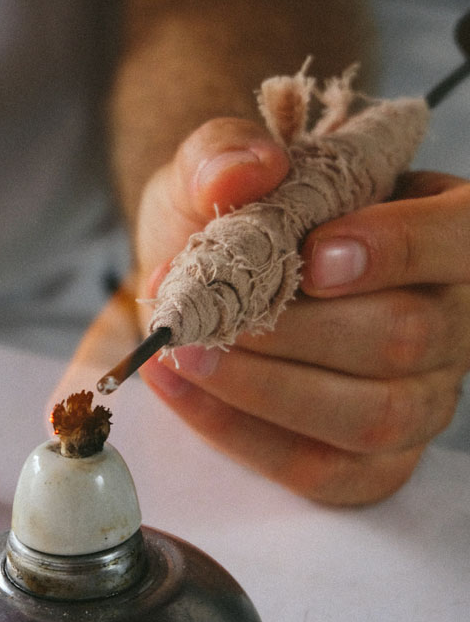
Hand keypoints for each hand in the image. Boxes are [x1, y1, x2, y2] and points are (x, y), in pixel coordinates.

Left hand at [135, 126, 469, 505]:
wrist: (203, 282)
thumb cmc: (236, 221)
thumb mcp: (219, 166)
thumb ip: (224, 152)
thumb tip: (246, 171)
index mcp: (446, 229)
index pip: (464, 240)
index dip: (399, 249)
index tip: (312, 255)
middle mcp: (453, 323)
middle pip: (406, 337)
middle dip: (290, 328)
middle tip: (200, 308)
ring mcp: (422, 401)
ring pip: (369, 415)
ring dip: (260, 387)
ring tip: (181, 350)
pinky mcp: (373, 463)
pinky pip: (321, 469)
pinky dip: (239, 432)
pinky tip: (181, 389)